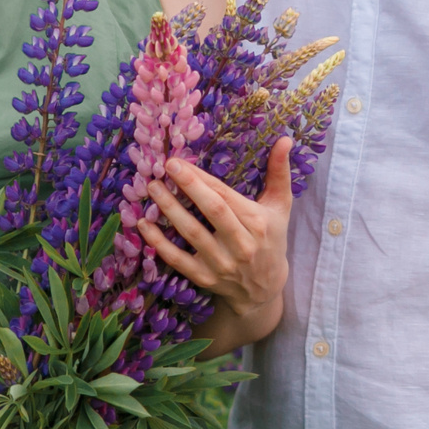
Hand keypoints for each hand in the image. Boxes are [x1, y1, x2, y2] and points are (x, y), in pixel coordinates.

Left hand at [140, 137, 293, 323]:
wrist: (264, 288)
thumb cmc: (271, 238)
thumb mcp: (280, 206)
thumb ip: (280, 173)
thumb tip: (285, 139)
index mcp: (258, 223)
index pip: (226, 196)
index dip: (202, 178)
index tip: (180, 161)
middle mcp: (241, 244)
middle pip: (212, 211)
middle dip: (188, 187)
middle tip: (166, 167)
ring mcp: (222, 263)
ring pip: (192, 234)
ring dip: (170, 209)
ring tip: (153, 188)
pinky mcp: (205, 278)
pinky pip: (178, 260)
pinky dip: (159, 243)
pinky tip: (143, 224)